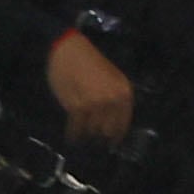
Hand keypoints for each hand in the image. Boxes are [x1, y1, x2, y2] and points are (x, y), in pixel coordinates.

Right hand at [45, 28, 135, 142]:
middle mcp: (112, 100)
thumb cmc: (90, 62)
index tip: (111, 145)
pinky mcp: (77, 106)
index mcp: (124, 92)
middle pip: (107, 131)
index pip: (123, 124)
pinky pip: (76, 128)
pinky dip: (73, 135)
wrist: (69, 49)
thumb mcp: (112, 78)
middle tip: (94, 141)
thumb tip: (112, 123)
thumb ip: (115, 99)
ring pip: (91, 131)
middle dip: (100, 137)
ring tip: (82, 138)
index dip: (116, 137)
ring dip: (86, 135)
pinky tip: (71, 137)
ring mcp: (95, 104)